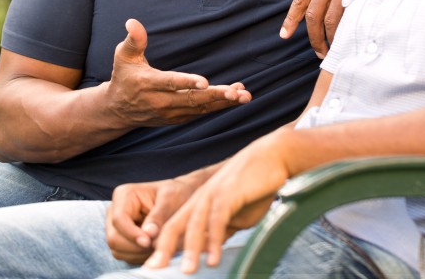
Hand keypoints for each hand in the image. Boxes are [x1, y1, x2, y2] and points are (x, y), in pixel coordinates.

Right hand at [105, 173, 206, 263]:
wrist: (181, 198)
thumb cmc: (176, 194)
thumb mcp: (171, 199)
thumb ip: (159, 216)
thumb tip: (148, 234)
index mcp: (124, 195)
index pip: (118, 219)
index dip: (132, 234)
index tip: (149, 242)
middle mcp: (115, 211)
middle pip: (114, 238)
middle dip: (136, 247)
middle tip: (158, 246)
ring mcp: (116, 227)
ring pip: (117, 250)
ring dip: (138, 253)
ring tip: (159, 246)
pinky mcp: (121, 240)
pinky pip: (124, 255)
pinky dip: (139, 256)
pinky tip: (154, 248)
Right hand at [107, 19, 250, 126]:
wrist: (118, 110)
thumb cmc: (124, 77)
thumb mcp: (123, 56)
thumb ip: (133, 40)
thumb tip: (132, 21)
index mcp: (148, 84)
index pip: (170, 83)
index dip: (187, 83)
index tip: (205, 82)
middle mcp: (161, 101)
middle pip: (192, 100)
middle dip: (216, 96)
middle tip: (237, 92)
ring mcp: (171, 113)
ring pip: (201, 108)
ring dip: (224, 102)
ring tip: (245, 95)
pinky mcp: (179, 118)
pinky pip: (202, 112)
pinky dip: (219, 105)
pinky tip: (236, 95)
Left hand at [144, 132, 291, 273]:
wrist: (272, 157)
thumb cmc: (255, 186)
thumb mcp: (236, 214)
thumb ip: (222, 230)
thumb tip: (211, 249)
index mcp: (199, 204)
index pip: (174, 228)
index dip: (162, 248)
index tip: (152, 268)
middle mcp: (201, 199)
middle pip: (175, 226)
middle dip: (163, 249)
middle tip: (154, 270)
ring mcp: (213, 195)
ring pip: (195, 224)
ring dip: (190, 249)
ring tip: (187, 271)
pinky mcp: (229, 194)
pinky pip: (218, 220)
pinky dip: (215, 240)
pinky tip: (214, 259)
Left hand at [279, 0, 350, 57]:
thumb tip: (321, 10)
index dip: (291, 19)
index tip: (284, 34)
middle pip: (312, 14)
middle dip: (314, 37)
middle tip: (319, 51)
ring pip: (329, 19)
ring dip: (329, 38)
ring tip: (334, 49)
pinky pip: (347, 17)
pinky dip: (345, 31)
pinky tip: (347, 38)